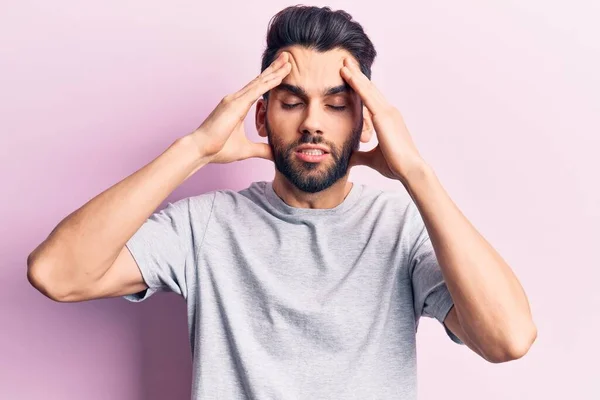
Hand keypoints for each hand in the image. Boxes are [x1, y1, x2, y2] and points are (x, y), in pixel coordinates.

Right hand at [188, 52, 291, 163]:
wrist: (200, 149)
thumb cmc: (217, 149)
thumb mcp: (246, 150)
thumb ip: (261, 150)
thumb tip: (275, 154)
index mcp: (237, 106)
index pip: (258, 89)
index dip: (271, 79)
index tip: (283, 71)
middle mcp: (236, 99)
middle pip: (260, 80)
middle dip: (274, 69)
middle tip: (288, 57)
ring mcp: (234, 99)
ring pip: (260, 81)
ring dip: (275, 70)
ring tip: (288, 59)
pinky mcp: (235, 104)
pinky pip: (256, 90)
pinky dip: (269, 82)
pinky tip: (280, 75)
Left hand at [341, 58, 426, 182]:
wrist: (409, 169)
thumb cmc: (395, 165)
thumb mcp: (372, 159)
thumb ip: (360, 156)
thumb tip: (349, 157)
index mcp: (388, 120)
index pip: (371, 100)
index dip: (361, 87)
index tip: (351, 77)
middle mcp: (389, 112)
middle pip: (370, 89)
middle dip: (358, 75)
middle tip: (346, 61)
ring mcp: (387, 112)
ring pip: (368, 88)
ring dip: (355, 75)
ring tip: (344, 62)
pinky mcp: (383, 116)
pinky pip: (366, 96)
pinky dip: (356, 84)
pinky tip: (347, 75)